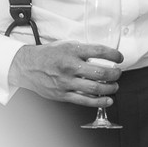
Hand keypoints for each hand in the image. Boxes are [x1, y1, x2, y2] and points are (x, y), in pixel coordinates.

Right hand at [7, 40, 122, 105]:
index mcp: (73, 51)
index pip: (100, 51)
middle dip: (115, 74)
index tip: (120, 58)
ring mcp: (66, 82)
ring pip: (95, 88)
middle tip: (118, 73)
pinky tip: (108, 100)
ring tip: (114, 86)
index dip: (114, 55)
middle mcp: (70, 66)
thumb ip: (84, 50)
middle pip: (100, 72)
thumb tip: (104, 55)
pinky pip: (85, 101)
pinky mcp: (63, 95)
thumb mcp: (67, 44)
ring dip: (110, 88)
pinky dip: (99, 102)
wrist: (27, 66)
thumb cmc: (49, 54)